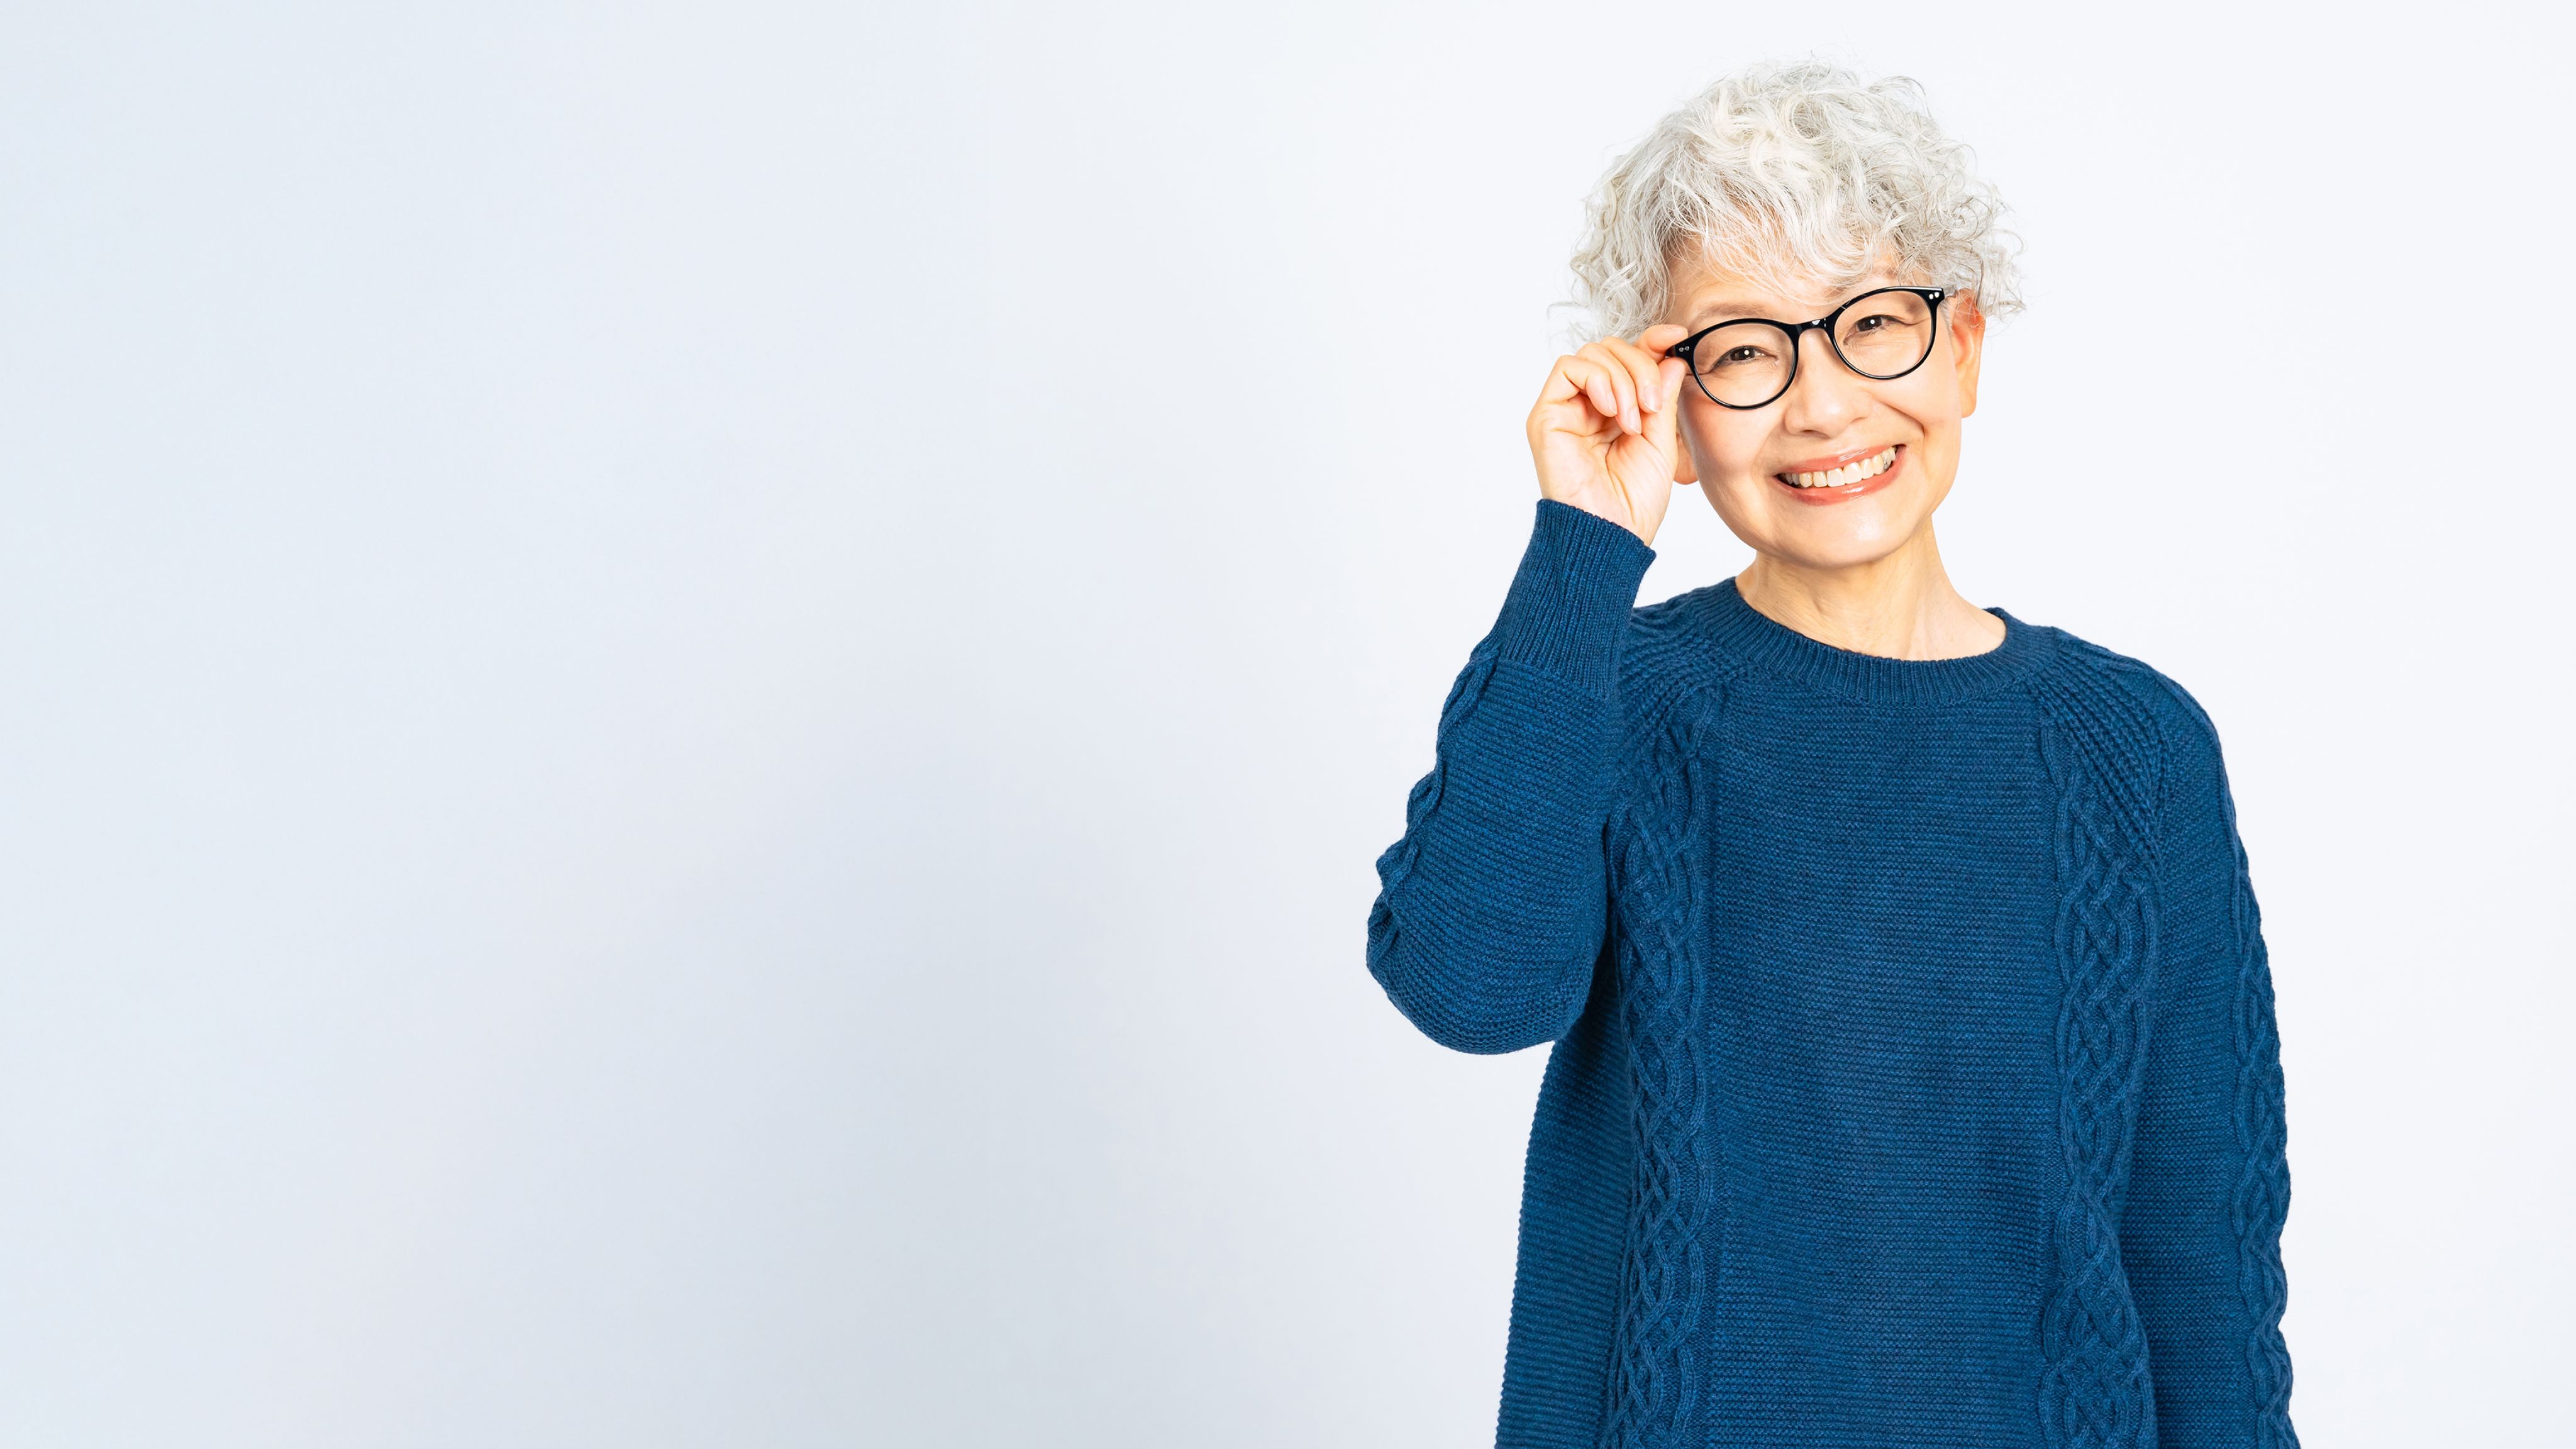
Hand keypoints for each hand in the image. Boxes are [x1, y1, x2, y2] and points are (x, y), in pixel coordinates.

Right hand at [1524, 324, 1691, 544]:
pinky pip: (1567, 368)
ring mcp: (1565, 409)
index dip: (1651, 341)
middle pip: (1611, 349)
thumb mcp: (1662, 440)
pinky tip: (1610, 410)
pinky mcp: (1546, 415)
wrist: (1611, 535)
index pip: (1628, 358)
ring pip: (1592, 353)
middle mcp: (1587, 406)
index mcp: (1615, 411)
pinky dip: (1596, 379)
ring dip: (1622, 378)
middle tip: (1653, 405)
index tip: (1677, 336)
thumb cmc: (1633, 501)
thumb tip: (1670, 356)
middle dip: (1641, 366)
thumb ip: (1663, 396)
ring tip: (1632, 420)